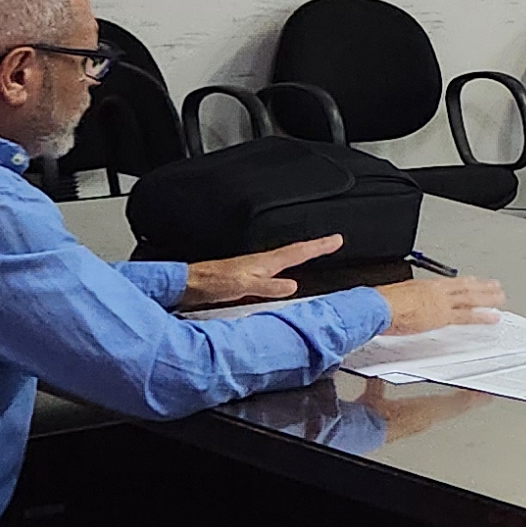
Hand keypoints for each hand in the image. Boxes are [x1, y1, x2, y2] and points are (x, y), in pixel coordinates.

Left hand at [183, 235, 342, 305]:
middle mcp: (261, 263)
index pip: (298, 252)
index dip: (319, 246)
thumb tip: (293, 286)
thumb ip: (268, 286)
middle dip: (315, 247)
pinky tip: (284, 276)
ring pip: (285, 259)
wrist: (189, 284)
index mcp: (265, 262)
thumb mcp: (244, 286)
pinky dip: (286, 267)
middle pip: (295, 251)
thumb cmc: (213, 282)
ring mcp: (254, 269)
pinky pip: (275, 270)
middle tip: (331, 242)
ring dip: (302, 255)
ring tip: (314, 253)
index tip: (336, 239)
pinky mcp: (246, 277)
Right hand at [378, 272, 503, 334]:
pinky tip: (492, 318)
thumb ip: (408, 300)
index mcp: (425, 285)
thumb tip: (406, 305)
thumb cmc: (381, 303)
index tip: (476, 282)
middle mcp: (437, 291)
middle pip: (465, 288)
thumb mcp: (397, 296)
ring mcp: (441, 303)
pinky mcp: (442, 317)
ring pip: (471, 299)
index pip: (452, 283)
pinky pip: (467, 316)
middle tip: (496, 288)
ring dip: (488, 299)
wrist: (378, 308)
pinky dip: (481, 317)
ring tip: (500, 300)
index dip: (466, 283)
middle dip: (483, 288)